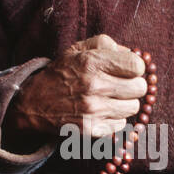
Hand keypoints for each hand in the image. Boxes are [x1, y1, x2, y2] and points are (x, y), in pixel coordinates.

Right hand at [3, 34, 146, 143]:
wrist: (33, 103)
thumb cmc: (61, 73)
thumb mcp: (77, 49)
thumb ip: (106, 44)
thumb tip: (131, 54)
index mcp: (91, 62)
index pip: (137, 66)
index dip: (134, 67)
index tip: (126, 70)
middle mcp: (93, 86)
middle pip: (140, 88)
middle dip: (133, 86)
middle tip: (120, 85)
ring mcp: (93, 110)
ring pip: (134, 108)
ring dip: (125, 103)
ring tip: (109, 99)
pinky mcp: (92, 129)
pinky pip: (121, 124)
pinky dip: (115, 119)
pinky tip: (101, 112)